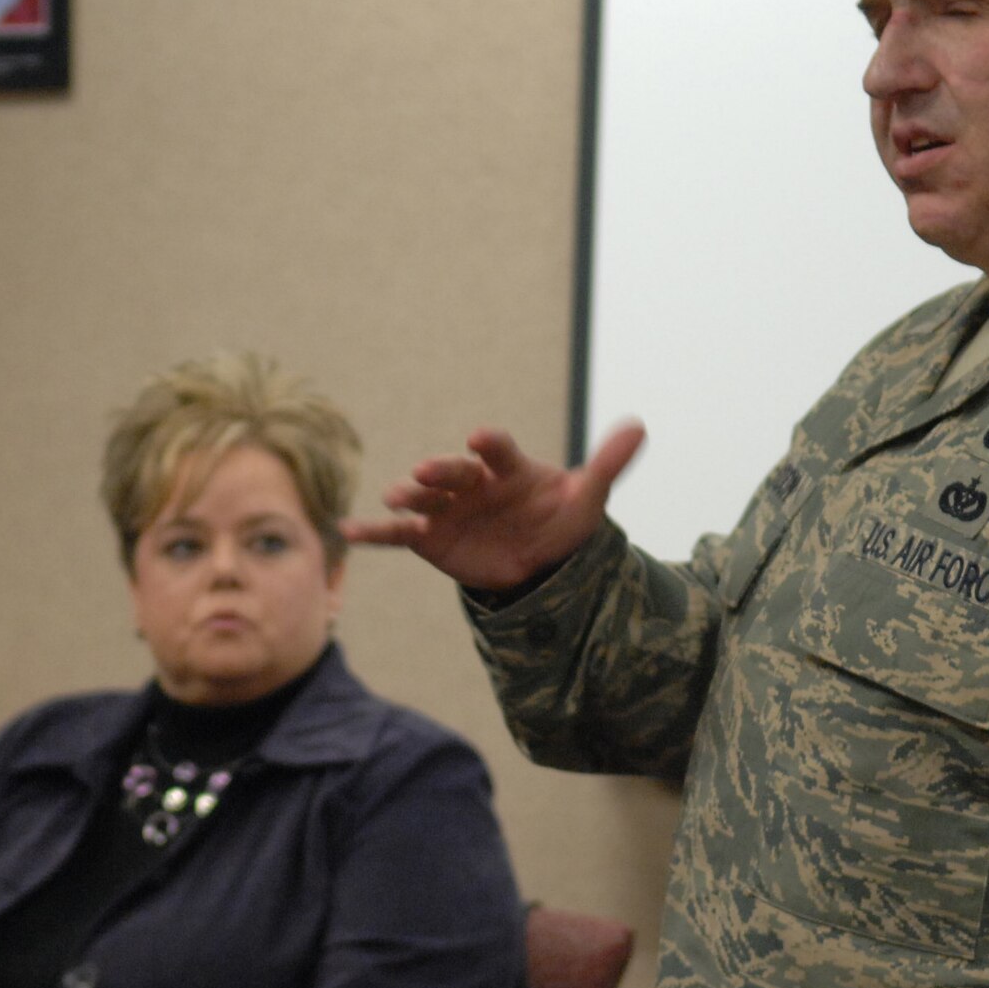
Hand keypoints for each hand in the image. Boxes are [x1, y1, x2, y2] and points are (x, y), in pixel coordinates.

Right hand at [341, 421, 645, 589]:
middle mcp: (471, 482)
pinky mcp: (429, 538)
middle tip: (427, 472)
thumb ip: (606, 464)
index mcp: (506, 467)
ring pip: (423, 500)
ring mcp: (446, 509)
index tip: (482, 438)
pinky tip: (347, 531)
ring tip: (396, 498)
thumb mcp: (587, 498)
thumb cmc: (558, 519)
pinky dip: (374, 532)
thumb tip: (640, 426)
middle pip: (454, 473)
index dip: (490, 445)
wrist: (537, 561)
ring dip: (407, 497)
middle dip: (442, 472)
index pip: (498, 451)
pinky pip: (398, 535)